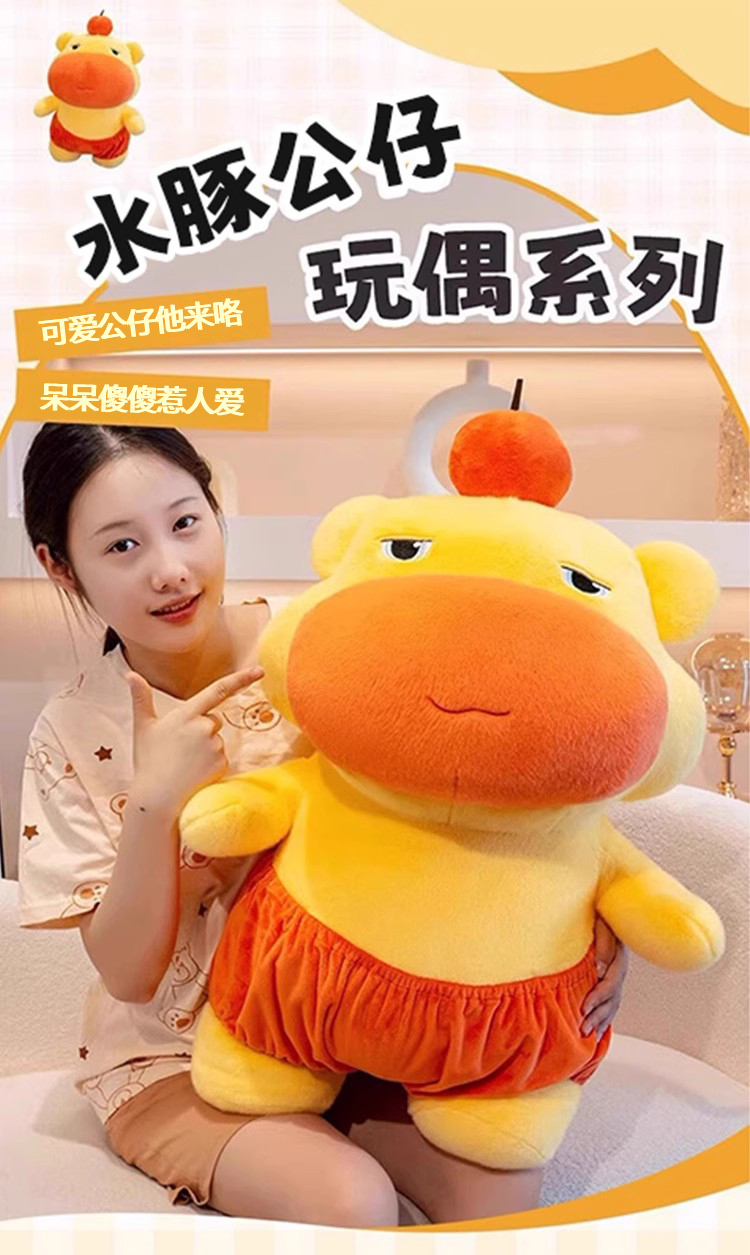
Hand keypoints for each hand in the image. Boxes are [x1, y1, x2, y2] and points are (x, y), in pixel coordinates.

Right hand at [127, 667, 262, 819]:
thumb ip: (141, 698)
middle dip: (201, 730)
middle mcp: (204, 727)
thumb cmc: (149, 762)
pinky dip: (211, 764)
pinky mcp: (222, 763)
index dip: (241, 679)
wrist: (157, 798)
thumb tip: (130, 674)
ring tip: (184, 764)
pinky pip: (221, 758)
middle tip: (180, 749)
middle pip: (212, 720)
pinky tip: (194, 773)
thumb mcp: (143, 727)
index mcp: (186, 715)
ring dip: (205, 748)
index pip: (218, 690)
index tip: (259, 671)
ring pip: (216, 740)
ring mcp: (215, 746)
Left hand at [581, 916, 628, 1040]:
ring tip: (587, 1033)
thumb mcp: (602, 923)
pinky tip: (598, 1032)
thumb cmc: (601, 913)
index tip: (584, 1005)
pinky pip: (612, 1003)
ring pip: (613, 1003)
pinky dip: (605, 1018)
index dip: (599, 994)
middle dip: (597, 1013)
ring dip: (601, 1020)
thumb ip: (604, 944)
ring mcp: (618, 975)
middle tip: (582, 1025)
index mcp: (620, 955)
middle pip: (613, 996)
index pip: (612, 980)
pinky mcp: (612, 981)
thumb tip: (600, 970)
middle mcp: (620, 968)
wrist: (607, 906)